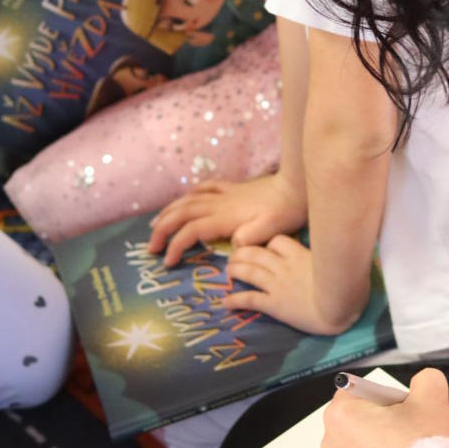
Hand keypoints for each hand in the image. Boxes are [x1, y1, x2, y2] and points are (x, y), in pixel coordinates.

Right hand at [148, 173, 306, 266]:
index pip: (191, 231)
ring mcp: (225, 194)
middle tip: (151, 248)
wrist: (298, 185)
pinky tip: (185, 198)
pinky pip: (205, 188)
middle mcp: (219, 204)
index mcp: (225, 217)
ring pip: (188, 200)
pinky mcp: (234, 188)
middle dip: (162, 230)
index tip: (167, 263)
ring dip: (168, 212)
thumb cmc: (287, 210)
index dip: (175, 246)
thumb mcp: (272, 228)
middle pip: (181, 214)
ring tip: (154, 224)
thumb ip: (251, 237)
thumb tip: (233, 244)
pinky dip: (190, 194)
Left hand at [224, 235, 360, 333]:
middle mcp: (284, 267)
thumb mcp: (337, 262)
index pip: (278, 241)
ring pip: (249, 271)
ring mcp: (277, 285)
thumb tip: (342, 243)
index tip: (265, 248)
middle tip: (234, 256)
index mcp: (300, 255)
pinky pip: (250, 299)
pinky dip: (235, 300)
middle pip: (256, 253)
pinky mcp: (274, 304)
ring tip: (228, 272)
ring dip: (235, 270)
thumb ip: (329, 254)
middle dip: (242, 253)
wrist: (339, 307)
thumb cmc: (345, 285)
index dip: (269, 243)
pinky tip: (225, 303)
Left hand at [321, 367, 448, 447]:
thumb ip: (425, 380)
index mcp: (340, 415)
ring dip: (397, 439)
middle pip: (365, 417)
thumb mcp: (431, 399)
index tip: (404, 406)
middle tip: (420, 425)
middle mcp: (333, 443)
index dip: (386, 394)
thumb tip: (424, 382)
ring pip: (372, 441)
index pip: (358, 390)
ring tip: (425, 447)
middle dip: (394, 418)